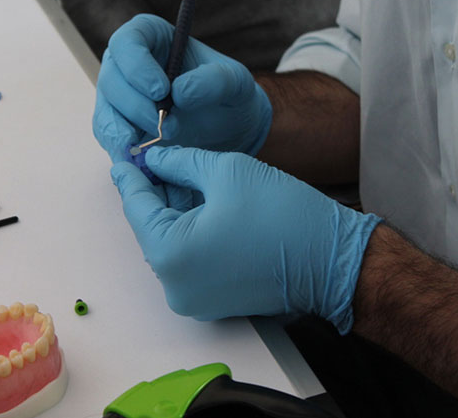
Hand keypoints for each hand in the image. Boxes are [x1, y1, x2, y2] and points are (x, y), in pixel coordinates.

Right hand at [93, 14, 271, 162]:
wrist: (226, 128)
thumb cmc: (228, 95)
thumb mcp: (234, 82)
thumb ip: (213, 81)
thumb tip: (178, 92)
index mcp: (151, 37)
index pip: (128, 41)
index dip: (137, 65)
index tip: (160, 90)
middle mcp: (126, 63)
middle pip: (111, 79)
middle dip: (135, 106)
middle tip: (166, 126)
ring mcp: (118, 95)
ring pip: (106, 110)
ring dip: (125, 131)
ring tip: (154, 148)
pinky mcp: (117, 124)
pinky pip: (108, 135)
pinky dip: (120, 149)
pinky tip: (139, 159)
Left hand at [111, 146, 380, 333]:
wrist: (334, 262)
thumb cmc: (283, 215)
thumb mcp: (226, 171)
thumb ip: (179, 162)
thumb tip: (155, 158)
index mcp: (171, 255)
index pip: (137, 207)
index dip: (131, 176)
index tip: (124, 156)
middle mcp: (174, 286)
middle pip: (152, 227)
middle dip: (153, 191)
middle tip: (152, 159)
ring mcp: (193, 299)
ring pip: (170, 243)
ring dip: (172, 210)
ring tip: (175, 174)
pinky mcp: (212, 301)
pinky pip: (188, 260)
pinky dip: (188, 232)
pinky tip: (195, 202)